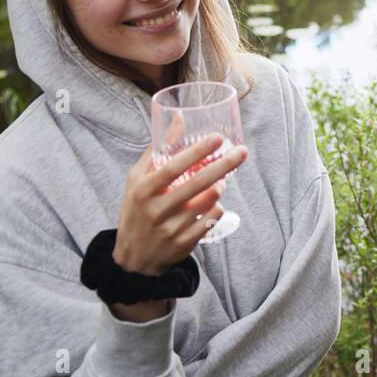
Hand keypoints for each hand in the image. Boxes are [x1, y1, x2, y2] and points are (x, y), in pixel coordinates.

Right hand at [113, 132, 247, 276]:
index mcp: (143, 190)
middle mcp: (156, 210)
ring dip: (220, 187)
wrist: (133, 258)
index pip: (173, 167)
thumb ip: (158, 150)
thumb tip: (179, 118)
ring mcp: (171, 228)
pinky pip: (212, 219)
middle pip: (197, 183)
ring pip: (210, 201)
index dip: (197, 152)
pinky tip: (213, 203)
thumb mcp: (137, 180)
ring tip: (221, 181)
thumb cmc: (137, 209)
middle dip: (224, 165)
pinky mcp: (184, 243)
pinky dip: (217, 207)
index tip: (218, 138)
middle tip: (242, 152)